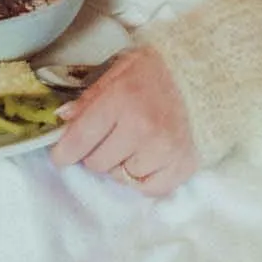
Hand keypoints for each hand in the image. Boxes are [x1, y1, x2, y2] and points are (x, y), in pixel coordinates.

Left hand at [50, 47, 199, 198]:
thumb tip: (62, 119)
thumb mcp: (116, 72)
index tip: (61, 156)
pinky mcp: (183, 165)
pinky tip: (148, 157)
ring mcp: (165, 150)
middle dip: (96, 152)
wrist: (200, 78)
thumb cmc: (152, 73)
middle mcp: (143, 128)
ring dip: (121, 164)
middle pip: (97, 163)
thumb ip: (89, 97)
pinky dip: (143, 178)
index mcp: (121, 99)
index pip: (80, 139)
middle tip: (109, 137)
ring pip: (121, 177)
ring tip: (133, 143)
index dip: (64, 152)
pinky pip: (148, 189)